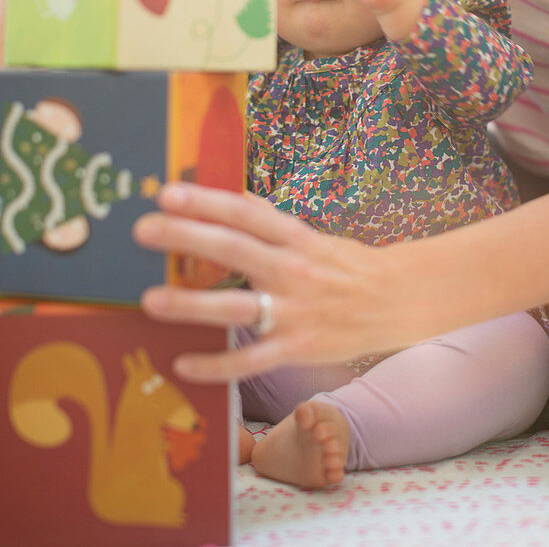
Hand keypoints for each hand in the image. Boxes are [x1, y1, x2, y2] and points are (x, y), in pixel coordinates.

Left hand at [134, 184, 407, 382]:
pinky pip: (250, 361)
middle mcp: (292, 270)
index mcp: (296, 237)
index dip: (207, 201)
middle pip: (234, 251)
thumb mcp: (313, 235)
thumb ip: (271, 221)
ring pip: (237, 308)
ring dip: (192, 304)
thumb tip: (235, 196)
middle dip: (186, 238)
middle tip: (144, 229)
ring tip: (151, 299)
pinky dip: (217, 365)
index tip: (168, 193)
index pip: (245, 213)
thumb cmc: (347, 265)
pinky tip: (183, 365)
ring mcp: (294, 311)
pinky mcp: (296, 348)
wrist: (393, 302)